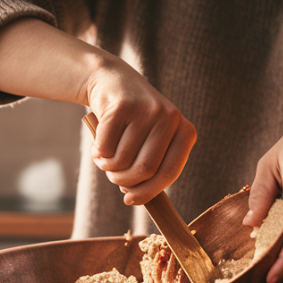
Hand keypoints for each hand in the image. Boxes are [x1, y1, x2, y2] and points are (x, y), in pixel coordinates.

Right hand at [84, 60, 195, 205]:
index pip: (169, 173)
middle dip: (123, 181)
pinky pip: (105, 147)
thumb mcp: (152, 141)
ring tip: (103, 159)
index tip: (130, 200)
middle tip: (113, 177)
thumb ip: (151, 167)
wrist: (113, 81)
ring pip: (122, 160)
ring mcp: (147, 110)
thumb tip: (136, 199)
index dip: (148, 192)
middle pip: (145, 169)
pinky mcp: (122, 106)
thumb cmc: (134, 122)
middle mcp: (170, 118)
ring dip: (107, 168)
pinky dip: (97, 154)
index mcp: (185, 131)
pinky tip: (97, 147)